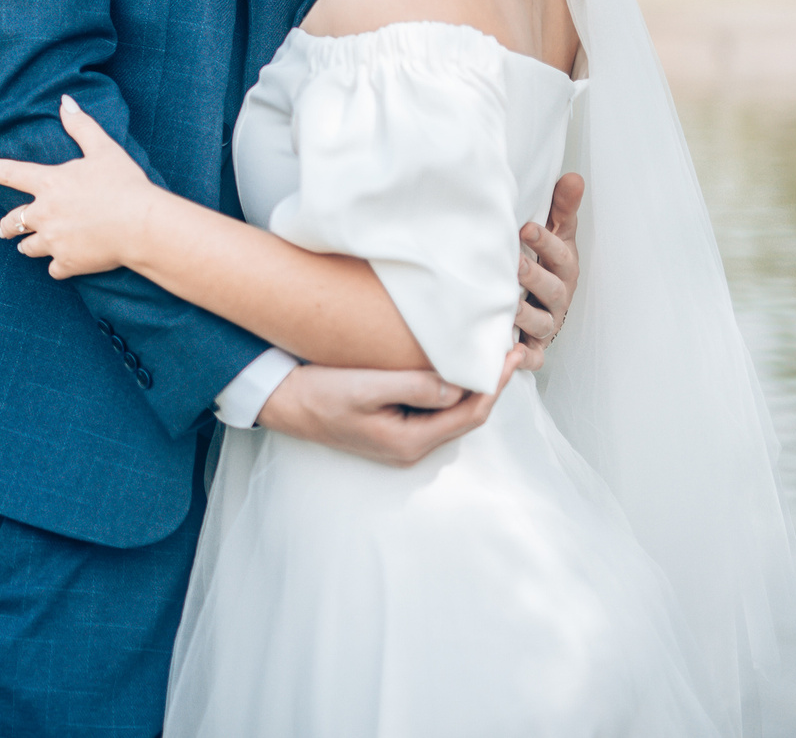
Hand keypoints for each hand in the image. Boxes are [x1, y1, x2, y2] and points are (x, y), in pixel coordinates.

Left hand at [0, 95, 165, 278]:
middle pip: (11, 222)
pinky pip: (53, 269)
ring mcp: (53, 241)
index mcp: (49, 183)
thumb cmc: (124, 184)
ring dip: (28, 246)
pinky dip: (58, 267)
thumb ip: (81, 126)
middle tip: (4, 229)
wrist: (141, 225)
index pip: (9, 173)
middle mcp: (44, 213)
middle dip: (6, 226)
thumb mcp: (104, 149)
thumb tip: (65, 101)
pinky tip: (64, 264)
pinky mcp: (67, 263)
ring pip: (28, 248)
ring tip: (30, 246)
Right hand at [256, 348, 522, 466]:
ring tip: (491, 353)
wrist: (284, 404)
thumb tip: (458, 384)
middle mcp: (412, 447)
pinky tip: (457, 366)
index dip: (495, 383)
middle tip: (511, 348)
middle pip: (467, 415)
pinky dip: (454, 386)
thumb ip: (413, 387)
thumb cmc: (319, 394)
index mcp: (409, 442)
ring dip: (475, 384)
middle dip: (492, 383)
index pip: (469, 413)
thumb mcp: (364, 387)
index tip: (511, 353)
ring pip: (454, 413)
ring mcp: (404, 440)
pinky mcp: (395, 427)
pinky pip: (437, 408)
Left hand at [511, 171, 582, 370]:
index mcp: (564, 268)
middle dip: (534, 276)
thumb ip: (562, 208)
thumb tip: (573, 176)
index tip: (526, 227)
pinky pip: (531, 357)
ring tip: (507, 305)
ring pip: (540, 323)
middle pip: (551, 289)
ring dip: (524, 315)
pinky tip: (510, 355)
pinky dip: (522, 359)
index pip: (559, 254)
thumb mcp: (556, 235)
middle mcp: (558, 298)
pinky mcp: (535, 348)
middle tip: (515, 263)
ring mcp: (547, 324)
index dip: (545, 242)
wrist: (544, 306)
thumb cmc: (547, 265)